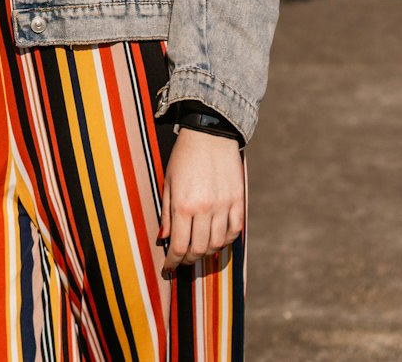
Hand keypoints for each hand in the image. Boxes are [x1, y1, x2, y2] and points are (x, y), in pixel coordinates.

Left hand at [159, 130, 243, 274]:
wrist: (210, 134)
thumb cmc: (184, 157)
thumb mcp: (169, 182)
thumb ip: (167, 213)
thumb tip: (164, 239)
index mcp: (183, 205)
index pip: (179, 246)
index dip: (173, 262)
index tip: (169, 268)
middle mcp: (205, 209)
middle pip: (198, 250)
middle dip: (188, 260)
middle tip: (183, 260)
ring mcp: (223, 206)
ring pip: (216, 244)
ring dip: (206, 253)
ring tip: (199, 251)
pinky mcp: (238, 201)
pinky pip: (234, 231)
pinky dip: (226, 241)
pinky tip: (217, 240)